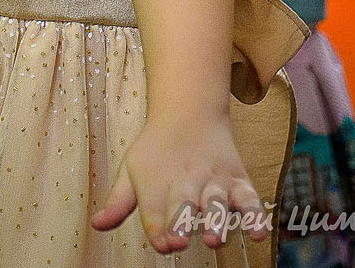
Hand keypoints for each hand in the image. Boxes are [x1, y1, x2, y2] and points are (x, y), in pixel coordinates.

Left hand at [91, 111, 269, 254]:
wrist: (188, 111)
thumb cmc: (156, 150)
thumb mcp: (131, 170)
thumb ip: (118, 202)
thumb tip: (96, 225)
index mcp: (156, 182)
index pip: (155, 210)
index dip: (159, 228)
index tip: (163, 245)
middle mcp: (186, 181)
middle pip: (185, 203)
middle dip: (182, 222)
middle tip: (181, 240)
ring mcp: (214, 180)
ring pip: (217, 201)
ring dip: (217, 220)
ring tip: (215, 239)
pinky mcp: (238, 181)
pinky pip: (250, 198)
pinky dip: (256, 215)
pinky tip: (258, 234)